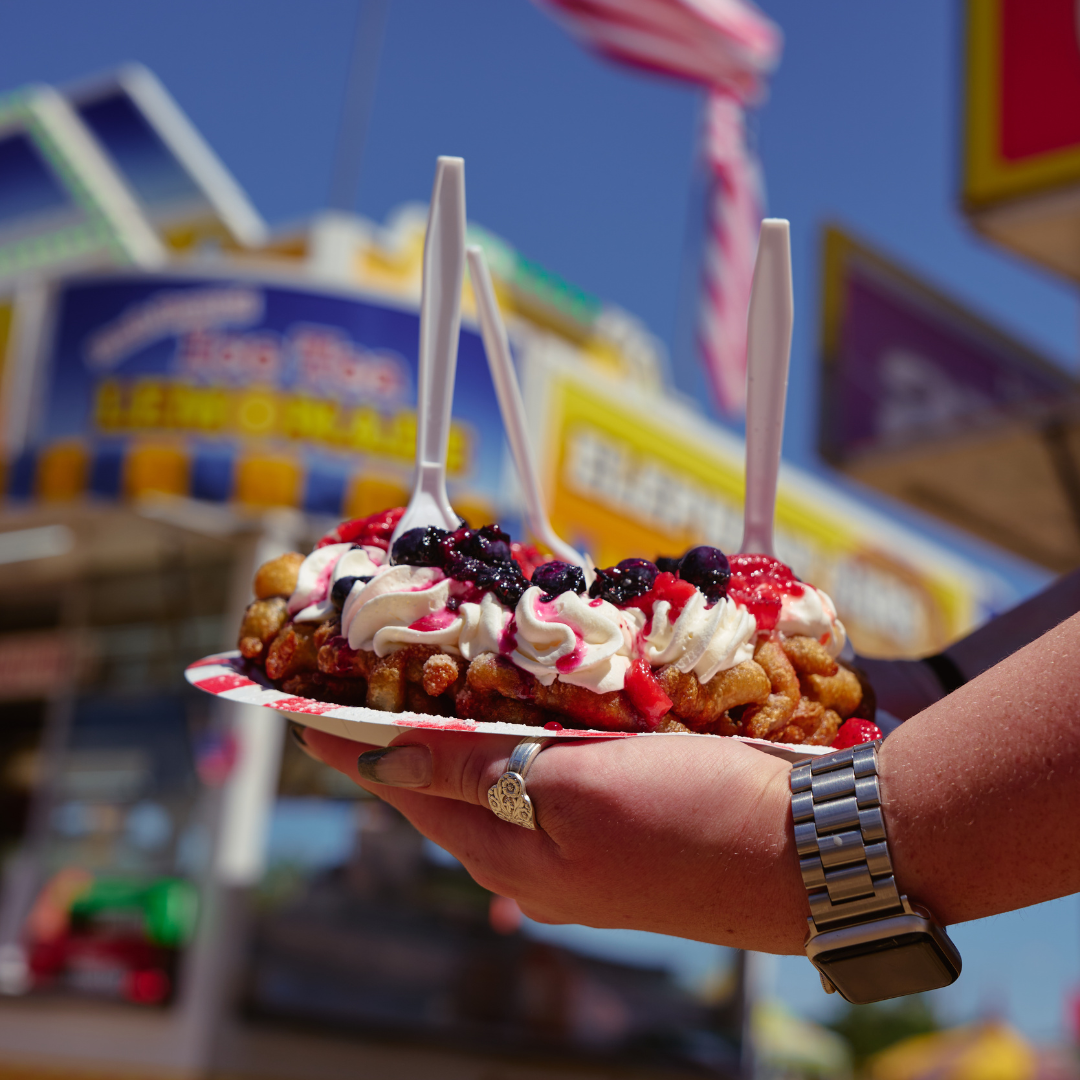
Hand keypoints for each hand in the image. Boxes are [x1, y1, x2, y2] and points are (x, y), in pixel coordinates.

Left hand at [299, 727, 809, 953]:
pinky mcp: (626, 820)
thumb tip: (386, 761)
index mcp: (512, 853)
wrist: (813, 852)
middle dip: (403, 733)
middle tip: (366, 679)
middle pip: (448, 784)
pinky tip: (525, 710)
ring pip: (500, 777)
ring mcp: (583, 844)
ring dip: (461, 732)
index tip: (303, 708)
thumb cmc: (693, 816)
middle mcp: (537, 857)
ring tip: (432, 685)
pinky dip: (522, 735)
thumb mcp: (574, 791)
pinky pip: (549, 773)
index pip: (407, 788)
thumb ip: (477, 772)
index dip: (353, 745)